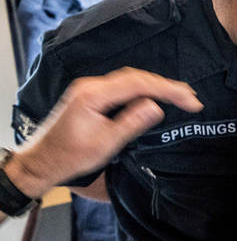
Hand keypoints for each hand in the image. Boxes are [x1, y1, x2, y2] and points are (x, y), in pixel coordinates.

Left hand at [7, 68, 201, 199]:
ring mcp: (90, 88)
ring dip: (156, 86)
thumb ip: (131, 123)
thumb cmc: (69, 157)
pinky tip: (155, 97)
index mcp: (93, 95)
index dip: (169, 90)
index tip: (191, 100)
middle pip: (137, 77)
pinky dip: (143, 89)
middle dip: (166, 86)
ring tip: (180, 96)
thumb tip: (157, 106)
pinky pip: (122, 86)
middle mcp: (91, 85)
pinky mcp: (91, 95)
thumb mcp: (105, 144)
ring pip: (131, 80)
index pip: (139, 83)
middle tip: (191, 98)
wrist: (41, 162)